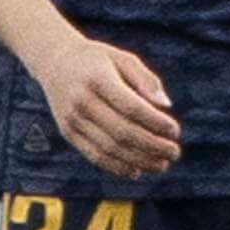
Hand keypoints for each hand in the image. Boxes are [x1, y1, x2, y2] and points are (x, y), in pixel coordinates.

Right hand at [37, 34, 180, 178]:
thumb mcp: (122, 58)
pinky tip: (137, 171)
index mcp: (97, 79)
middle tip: (175, 152)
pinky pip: (94, 156)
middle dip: (153, 146)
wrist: (54, 62)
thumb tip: (167, 106)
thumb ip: (146, 80)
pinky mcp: (68, 132)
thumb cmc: (97, 60)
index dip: (156, 123)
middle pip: (122, 132)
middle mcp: (81, 101)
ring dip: (139, 161)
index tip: (175, 131)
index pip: (131, 107)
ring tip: (162, 165)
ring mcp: (72, 119)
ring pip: (109, 148)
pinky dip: (117, 167)